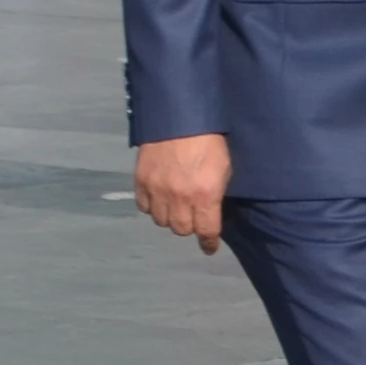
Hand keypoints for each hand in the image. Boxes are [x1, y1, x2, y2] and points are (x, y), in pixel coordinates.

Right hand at [135, 134, 230, 252]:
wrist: (179, 117)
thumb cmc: (211, 140)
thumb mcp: (225, 167)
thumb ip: (216, 193)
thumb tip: (212, 211)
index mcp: (204, 195)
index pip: (205, 230)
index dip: (208, 242)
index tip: (209, 247)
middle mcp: (179, 198)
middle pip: (181, 229)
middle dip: (189, 226)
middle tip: (194, 216)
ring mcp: (157, 190)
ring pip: (161, 221)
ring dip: (170, 217)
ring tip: (176, 206)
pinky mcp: (141, 182)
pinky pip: (145, 207)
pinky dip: (153, 207)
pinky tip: (159, 198)